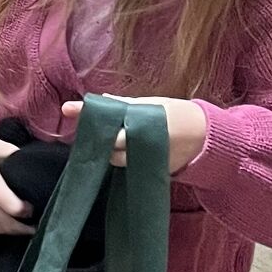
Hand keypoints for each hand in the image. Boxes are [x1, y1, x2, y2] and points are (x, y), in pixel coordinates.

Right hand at [0, 127, 32, 237]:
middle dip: (23, 226)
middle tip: (35, 223)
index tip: (34, 206)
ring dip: (10, 230)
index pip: (14, 209)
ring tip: (23, 227)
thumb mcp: (2, 147)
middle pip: (6, 224)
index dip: (28, 211)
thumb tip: (35, 169)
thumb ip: (19, 160)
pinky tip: (4, 226)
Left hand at [61, 97, 207, 171]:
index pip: (109, 122)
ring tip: (111, 142)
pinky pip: (128, 168)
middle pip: (107, 147)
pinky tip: (121, 154)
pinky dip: (122, 161)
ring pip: (115, 161)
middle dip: (97, 140)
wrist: (204, 137)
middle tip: (90, 133)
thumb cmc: (176, 115)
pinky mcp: (150, 172)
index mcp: (141, 121)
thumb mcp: (152, 104)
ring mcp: (145, 160)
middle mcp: (141, 142)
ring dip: (109, 153)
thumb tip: (100, 98)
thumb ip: (124, 104)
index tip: (67, 109)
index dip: (88, 116)